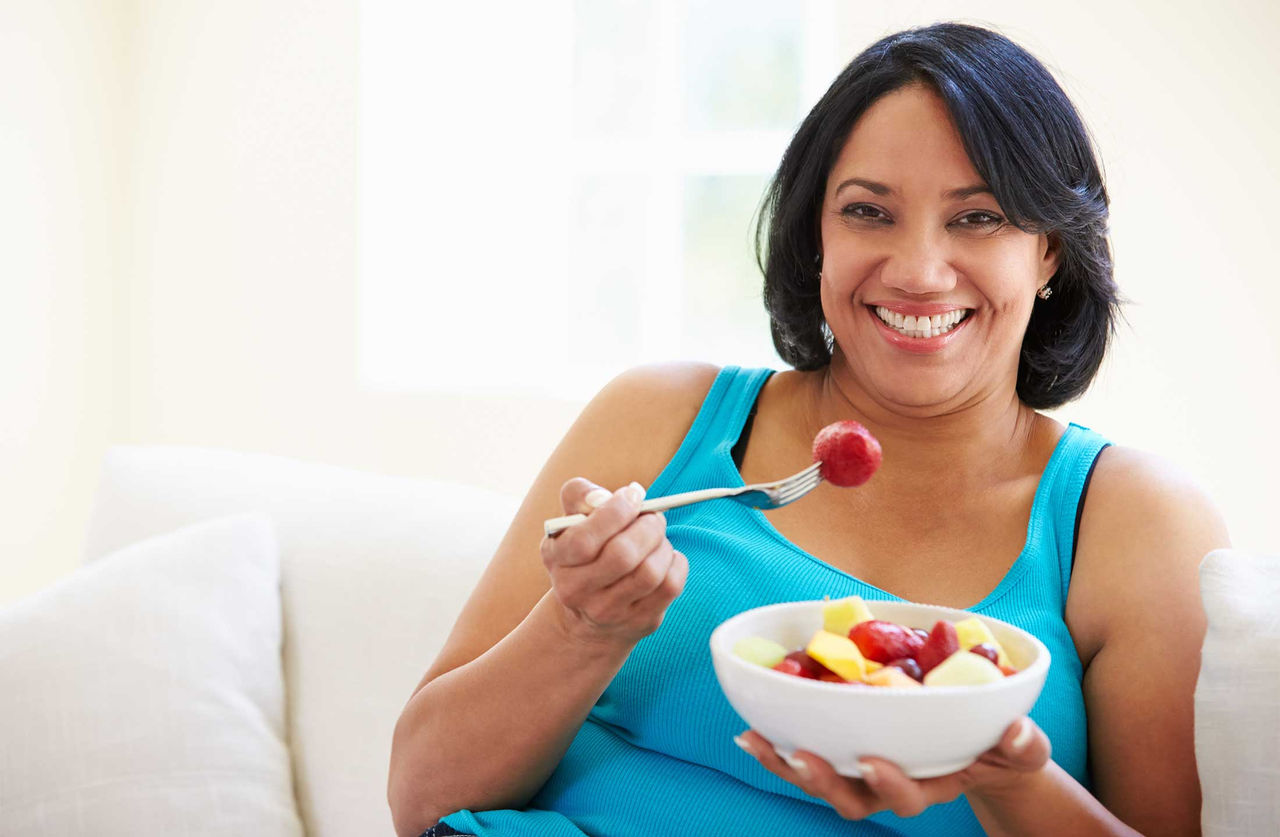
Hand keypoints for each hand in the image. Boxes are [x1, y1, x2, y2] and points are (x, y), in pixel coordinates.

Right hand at [541, 478, 688, 647]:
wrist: (586, 613)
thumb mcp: (571, 521)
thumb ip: (582, 496)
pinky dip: (675, 563)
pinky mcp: (640, 621)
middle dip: (648, 526)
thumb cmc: (585, 550)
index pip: (584, 540)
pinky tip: (664, 558)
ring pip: (650, 572)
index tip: (633, 495)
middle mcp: (576, 590)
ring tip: (657, 537)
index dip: (615, 512)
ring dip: (662, 545)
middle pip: (623, 556)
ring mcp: (608, 612)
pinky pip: (670, 586)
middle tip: (654, 516)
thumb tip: (618, 495)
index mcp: (556, 558)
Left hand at [735, 717, 1050, 819]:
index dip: (887, 784)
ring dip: (786, 763)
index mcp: (933, 783)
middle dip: (823, 781)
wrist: (982, 745)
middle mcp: (892, 783)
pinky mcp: (846, 749)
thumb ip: (1024, 745)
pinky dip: (779, 743)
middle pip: (852, 797)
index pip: (908, 796)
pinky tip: (751, 728)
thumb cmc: (1002, 746)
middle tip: (798, 756)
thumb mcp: (1022, 747)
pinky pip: (808, 753)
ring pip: (821, 779)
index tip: (870, 761)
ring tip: (754, 741)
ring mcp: (865, 770)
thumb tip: (1018, 733)